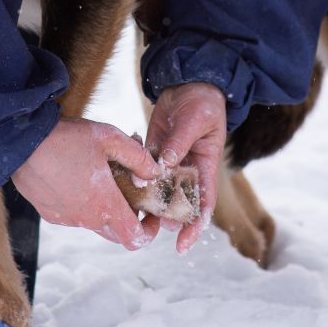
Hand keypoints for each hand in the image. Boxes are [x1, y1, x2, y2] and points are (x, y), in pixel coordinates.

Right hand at [11, 118, 161, 248]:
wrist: (21, 142)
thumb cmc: (67, 138)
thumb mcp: (110, 138)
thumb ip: (138, 158)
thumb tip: (155, 173)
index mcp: (105, 205)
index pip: (135, 238)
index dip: (150, 231)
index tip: (151, 215)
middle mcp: (86, 219)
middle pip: (116, 234)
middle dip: (128, 219)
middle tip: (130, 194)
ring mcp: (66, 219)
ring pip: (94, 223)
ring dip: (103, 209)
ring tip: (100, 178)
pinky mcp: (49, 214)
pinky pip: (73, 215)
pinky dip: (81, 204)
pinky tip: (76, 178)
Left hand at [145, 82, 226, 252]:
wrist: (188, 82)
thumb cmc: (202, 102)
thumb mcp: (195, 121)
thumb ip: (179, 143)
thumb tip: (164, 165)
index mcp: (205, 166)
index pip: (203, 203)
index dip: (194, 225)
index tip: (184, 244)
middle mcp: (187, 169)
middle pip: (178, 202)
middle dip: (166, 217)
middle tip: (150, 228)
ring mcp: (170, 161)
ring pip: (158, 189)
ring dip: (147, 201)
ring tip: (132, 212)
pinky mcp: (154, 151)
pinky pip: (144, 169)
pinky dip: (135, 177)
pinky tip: (122, 185)